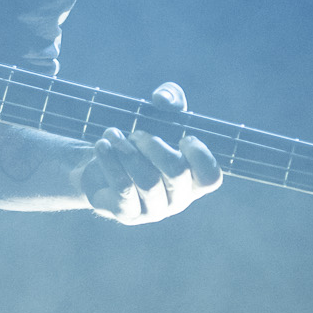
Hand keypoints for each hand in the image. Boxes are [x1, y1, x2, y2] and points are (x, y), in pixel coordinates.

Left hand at [72, 82, 222, 223]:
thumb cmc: (139, 141)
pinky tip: (102, 146)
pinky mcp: (128, 214)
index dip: (199, 154)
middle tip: (137, 135)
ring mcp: (154, 210)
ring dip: (127, 150)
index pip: (210, 177)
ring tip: (113, 136)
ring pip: (148, 181)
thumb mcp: (159, 115)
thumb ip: (171, 98)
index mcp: (193, 179)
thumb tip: (162, 99)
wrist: (101, 163)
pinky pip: (123, 188)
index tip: (181, 138)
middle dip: (153, 145)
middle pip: (176, 172)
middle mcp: (178, 199)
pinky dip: (111, 161)